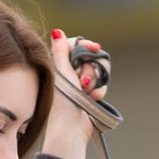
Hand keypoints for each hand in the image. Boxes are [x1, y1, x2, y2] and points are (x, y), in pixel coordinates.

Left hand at [38, 28, 105, 158]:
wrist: (72, 127)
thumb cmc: (63, 102)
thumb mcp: (62, 73)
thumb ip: (61, 51)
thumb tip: (56, 31)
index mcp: (60, 64)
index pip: (77, 44)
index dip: (87, 45)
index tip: (95, 48)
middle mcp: (70, 71)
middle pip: (90, 56)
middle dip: (90, 68)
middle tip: (83, 82)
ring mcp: (81, 83)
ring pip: (98, 70)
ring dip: (96, 81)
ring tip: (87, 93)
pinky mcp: (90, 94)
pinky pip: (102, 84)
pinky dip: (99, 90)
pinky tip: (93, 99)